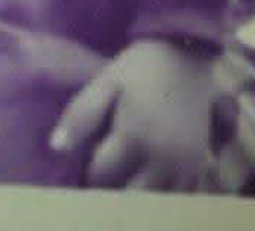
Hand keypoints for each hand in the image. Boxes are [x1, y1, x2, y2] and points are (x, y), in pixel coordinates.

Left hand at [49, 38, 214, 189]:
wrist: (184, 53)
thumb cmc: (140, 67)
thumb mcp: (106, 82)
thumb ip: (81, 114)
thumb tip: (55, 146)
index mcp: (135, 137)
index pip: (101, 176)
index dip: (91, 165)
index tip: (94, 148)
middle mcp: (163, 158)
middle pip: (127, 195)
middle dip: (113, 185)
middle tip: (110, 161)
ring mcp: (184, 165)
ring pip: (151, 200)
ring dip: (136, 190)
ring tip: (129, 165)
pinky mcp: (198, 164)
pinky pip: (175, 195)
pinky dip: (160, 192)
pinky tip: (150, 170)